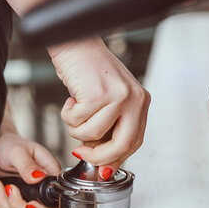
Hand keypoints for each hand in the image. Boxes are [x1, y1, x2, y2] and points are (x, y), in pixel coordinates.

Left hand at [0, 133, 61, 207]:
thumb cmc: (9, 144)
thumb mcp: (18, 151)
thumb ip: (28, 165)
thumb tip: (39, 177)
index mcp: (49, 175)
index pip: (56, 203)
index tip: (29, 204)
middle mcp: (41, 189)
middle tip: (8, 187)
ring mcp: (27, 198)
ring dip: (2, 205)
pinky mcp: (14, 203)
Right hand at [50, 38, 150, 178]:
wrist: (74, 41)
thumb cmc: (88, 70)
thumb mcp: (108, 100)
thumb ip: (110, 128)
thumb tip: (103, 164)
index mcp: (141, 101)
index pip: (134, 141)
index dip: (115, 158)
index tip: (100, 167)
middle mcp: (135, 98)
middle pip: (122, 146)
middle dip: (99, 157)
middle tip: (81, 154)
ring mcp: (118, 96)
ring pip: (93, 135)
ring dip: (76, 128)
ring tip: (74, 110)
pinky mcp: (98, 94)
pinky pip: (77, 122)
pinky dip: (67, 114)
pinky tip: (71, 98)